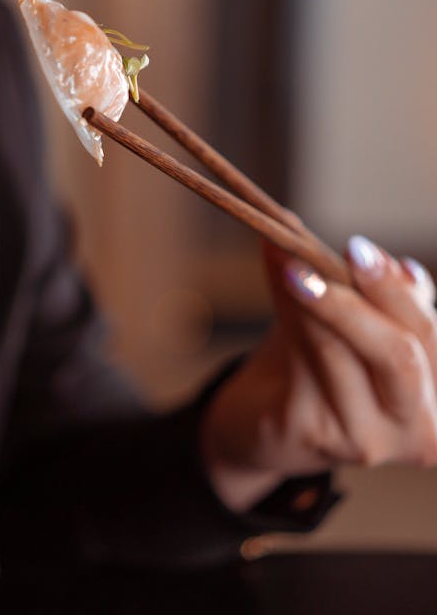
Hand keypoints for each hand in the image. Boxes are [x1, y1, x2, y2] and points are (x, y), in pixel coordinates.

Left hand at [198, 236, 436, 512]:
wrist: (267, 421)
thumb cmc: (322, 365)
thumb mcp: (356, 324)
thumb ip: (370, 293)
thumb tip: (367, 250)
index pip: (427, 333)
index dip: (395, 289)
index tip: (360, 248)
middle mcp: (417, 430)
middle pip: (399, 355)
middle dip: (369, 295)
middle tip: (338, 250)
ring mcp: (366, 440)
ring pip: (340, 351)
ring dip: (311, 294)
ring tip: (286, 253)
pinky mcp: (315, 435)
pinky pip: (300, 360)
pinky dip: (288, 309)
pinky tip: (276, 276)